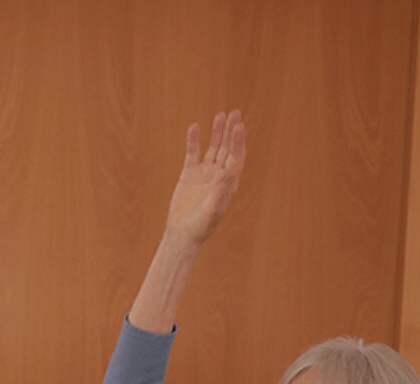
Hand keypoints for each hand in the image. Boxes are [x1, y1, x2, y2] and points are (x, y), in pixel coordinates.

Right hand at [162, 110, 245, 247]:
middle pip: (228, 148)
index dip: (238, 141)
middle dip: (231, 131)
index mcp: (229, 183)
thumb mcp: (211, 211)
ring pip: (213, 147)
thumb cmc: (199, 228)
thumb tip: (228, 173)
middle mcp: (219, 175)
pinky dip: (193, 140)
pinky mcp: (189, 174)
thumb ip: (219, 193)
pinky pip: (192, 153)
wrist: (181, 235)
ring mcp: (204, 173)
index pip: (236, 157)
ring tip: (221, 115)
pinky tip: (195, 127)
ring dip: (217, 132)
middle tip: (235, 113)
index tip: (238, 126)